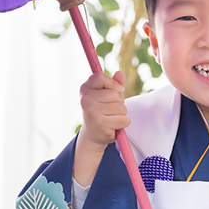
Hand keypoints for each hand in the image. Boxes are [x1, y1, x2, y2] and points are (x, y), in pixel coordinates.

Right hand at [73, 70, 129, 185]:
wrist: (92, 135)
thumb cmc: (100, 112)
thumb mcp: (103, 96)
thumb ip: (112, 84)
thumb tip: (120, 73)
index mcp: (84, 89)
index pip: (100, 77)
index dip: (113, 83)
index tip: (117, 90)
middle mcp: (86, 100)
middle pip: (116, 94)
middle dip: (119, 102)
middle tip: (111, 110)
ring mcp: (93, 112)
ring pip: (122, 108)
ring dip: (122, 114)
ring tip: (111, 118)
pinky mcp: (102, 125)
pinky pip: (124, 120)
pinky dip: (123, 124)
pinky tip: (113, 126)